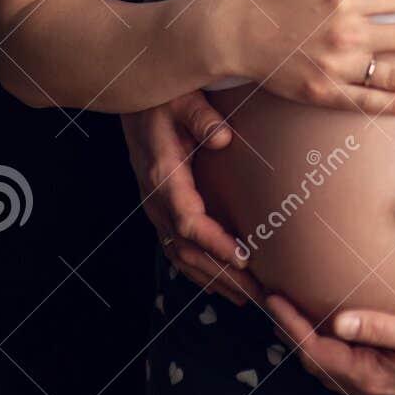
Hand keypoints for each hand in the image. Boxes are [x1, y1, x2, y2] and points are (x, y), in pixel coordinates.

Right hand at [121, 92, 263, 306]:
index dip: (216, 244)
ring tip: (249, 297)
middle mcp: (155, 199)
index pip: (189, 222)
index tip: (246, 258)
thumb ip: (201, 116)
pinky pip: (177, 249)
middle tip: (260, 293)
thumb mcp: (182, 98)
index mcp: (163, 176)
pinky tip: (224, 283)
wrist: (134, 99)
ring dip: (214, 280)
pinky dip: (200, 272)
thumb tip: (224, 138)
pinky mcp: (160, 209)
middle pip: (187, 250)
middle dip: (223, 275)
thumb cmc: (163, 97)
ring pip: (181, 256)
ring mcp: (155, 207)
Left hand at [265, 293, 394, 394]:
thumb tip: (337, 323)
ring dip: (309, 342)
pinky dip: (330, 350)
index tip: (273, 297)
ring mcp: (383, 389)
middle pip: (316, 364)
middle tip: (274, 300)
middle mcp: (372, 389)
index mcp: (373, 378)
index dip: (290, 325)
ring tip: (294, 313)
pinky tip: (334, 330)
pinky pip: (347, 369)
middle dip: (291, 333)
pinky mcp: (393, 381)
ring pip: (331, 369)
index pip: (316, 352)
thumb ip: (380, 328)